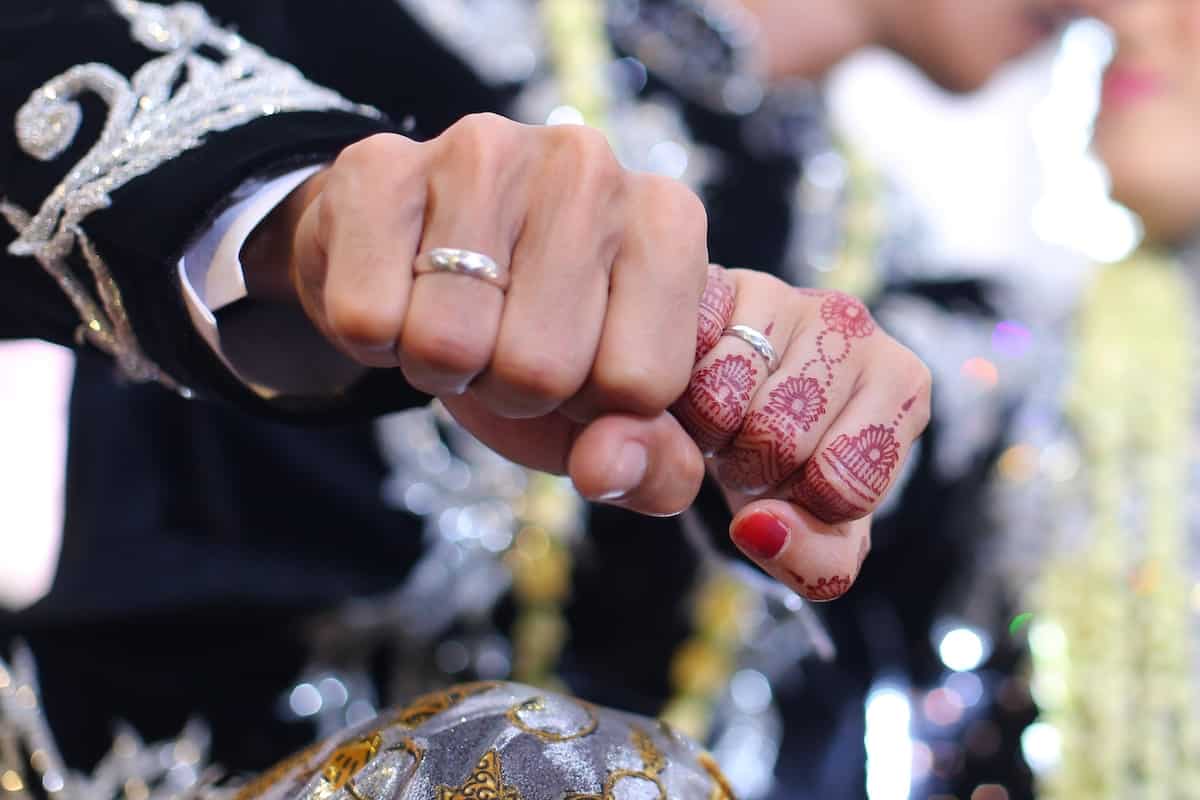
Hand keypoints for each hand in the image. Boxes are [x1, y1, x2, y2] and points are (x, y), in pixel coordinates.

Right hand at [245, 114, 710, 514]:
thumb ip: (654, 463)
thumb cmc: (535, 330)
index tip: (576, 362)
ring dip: (440, 366)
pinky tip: (399, 291)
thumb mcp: (612, 408)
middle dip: (510, 389)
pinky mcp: (379, 164)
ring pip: (449, 343)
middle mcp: (587, 165)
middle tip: (501, 341)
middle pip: (541, 369)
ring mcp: (482, 152)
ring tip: (454, 317)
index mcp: (667, 220)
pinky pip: (365, 318)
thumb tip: (605, 468)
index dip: (592, 405)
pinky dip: (372, 338)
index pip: (639, 384)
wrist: (418, 254)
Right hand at [674, 267, 931, 600]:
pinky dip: (674, 394)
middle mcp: (854, 322)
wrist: (745, 408)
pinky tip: (694, 386)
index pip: (843, 484)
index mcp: (904, 383)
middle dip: (751, 468)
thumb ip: (815, 563)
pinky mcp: (714, 282)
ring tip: (725, 420)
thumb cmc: (797, 467)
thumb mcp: (822, 533)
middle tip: (751, 449)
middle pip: (780, 439)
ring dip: (707, 432)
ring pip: (722, 401)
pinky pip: (681, 361)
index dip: (803, 505)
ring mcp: (783, 293)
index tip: (799, 481)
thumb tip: (758, 529)